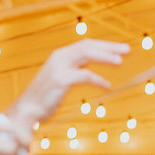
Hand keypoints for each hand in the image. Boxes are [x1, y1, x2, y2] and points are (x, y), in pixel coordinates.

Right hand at [6, 39, 129, 130]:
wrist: (27, 109)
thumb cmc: (46, 97)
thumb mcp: (61, 79)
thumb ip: (74, 70)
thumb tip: (88, 67)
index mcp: (61, 55)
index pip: (86, 45)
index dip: (105, 45)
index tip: (121, 48)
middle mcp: (59, 57)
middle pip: (88, 45)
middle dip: (109, 46)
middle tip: (128, 49)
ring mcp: (59, 67)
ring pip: (86, 54)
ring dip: (105, 57)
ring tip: (121, 62)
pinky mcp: (60, 79)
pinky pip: (84, 75)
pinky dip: (97, 80)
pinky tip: (107, 86)